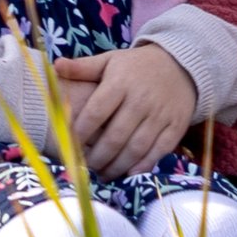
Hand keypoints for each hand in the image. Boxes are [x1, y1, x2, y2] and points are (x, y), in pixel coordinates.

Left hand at [52, 42, 198, 177]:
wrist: (181, 65)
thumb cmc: (136, 67)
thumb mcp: (110, 61)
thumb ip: (83, 68)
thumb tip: (55, 67)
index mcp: (121, 82)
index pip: (96, 112)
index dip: (80, 132)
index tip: (68, 146)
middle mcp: (141, 99)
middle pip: (115, 136)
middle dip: (97, 157)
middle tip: (85, 167)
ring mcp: (160, 114)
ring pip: (136, 148)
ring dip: (116, 166)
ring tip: (102, 175)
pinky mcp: (176, 125)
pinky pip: (159, 150)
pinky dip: (143, 165)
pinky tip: (128, 173)